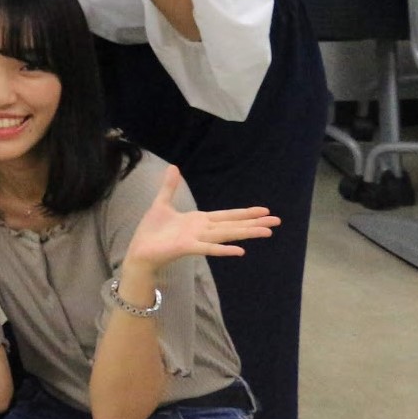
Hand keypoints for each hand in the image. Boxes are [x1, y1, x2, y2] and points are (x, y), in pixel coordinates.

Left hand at [123, 164, 276, 275]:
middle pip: (233, 224)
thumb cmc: (152, 231)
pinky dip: (223, 249)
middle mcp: (202, 230)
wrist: (140, 250)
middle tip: (277, 221)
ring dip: (246, 233)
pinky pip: (208, 248)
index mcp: (199, 220)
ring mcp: (196, 239)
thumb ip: (169, 187)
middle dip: (254, 222)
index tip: (264, 210)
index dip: (245, 212)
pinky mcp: (186, 247)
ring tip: (267, 232)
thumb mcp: (162, 203)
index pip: (227, 215)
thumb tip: (174, 167)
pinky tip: (240, 251)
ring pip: (226, 234)